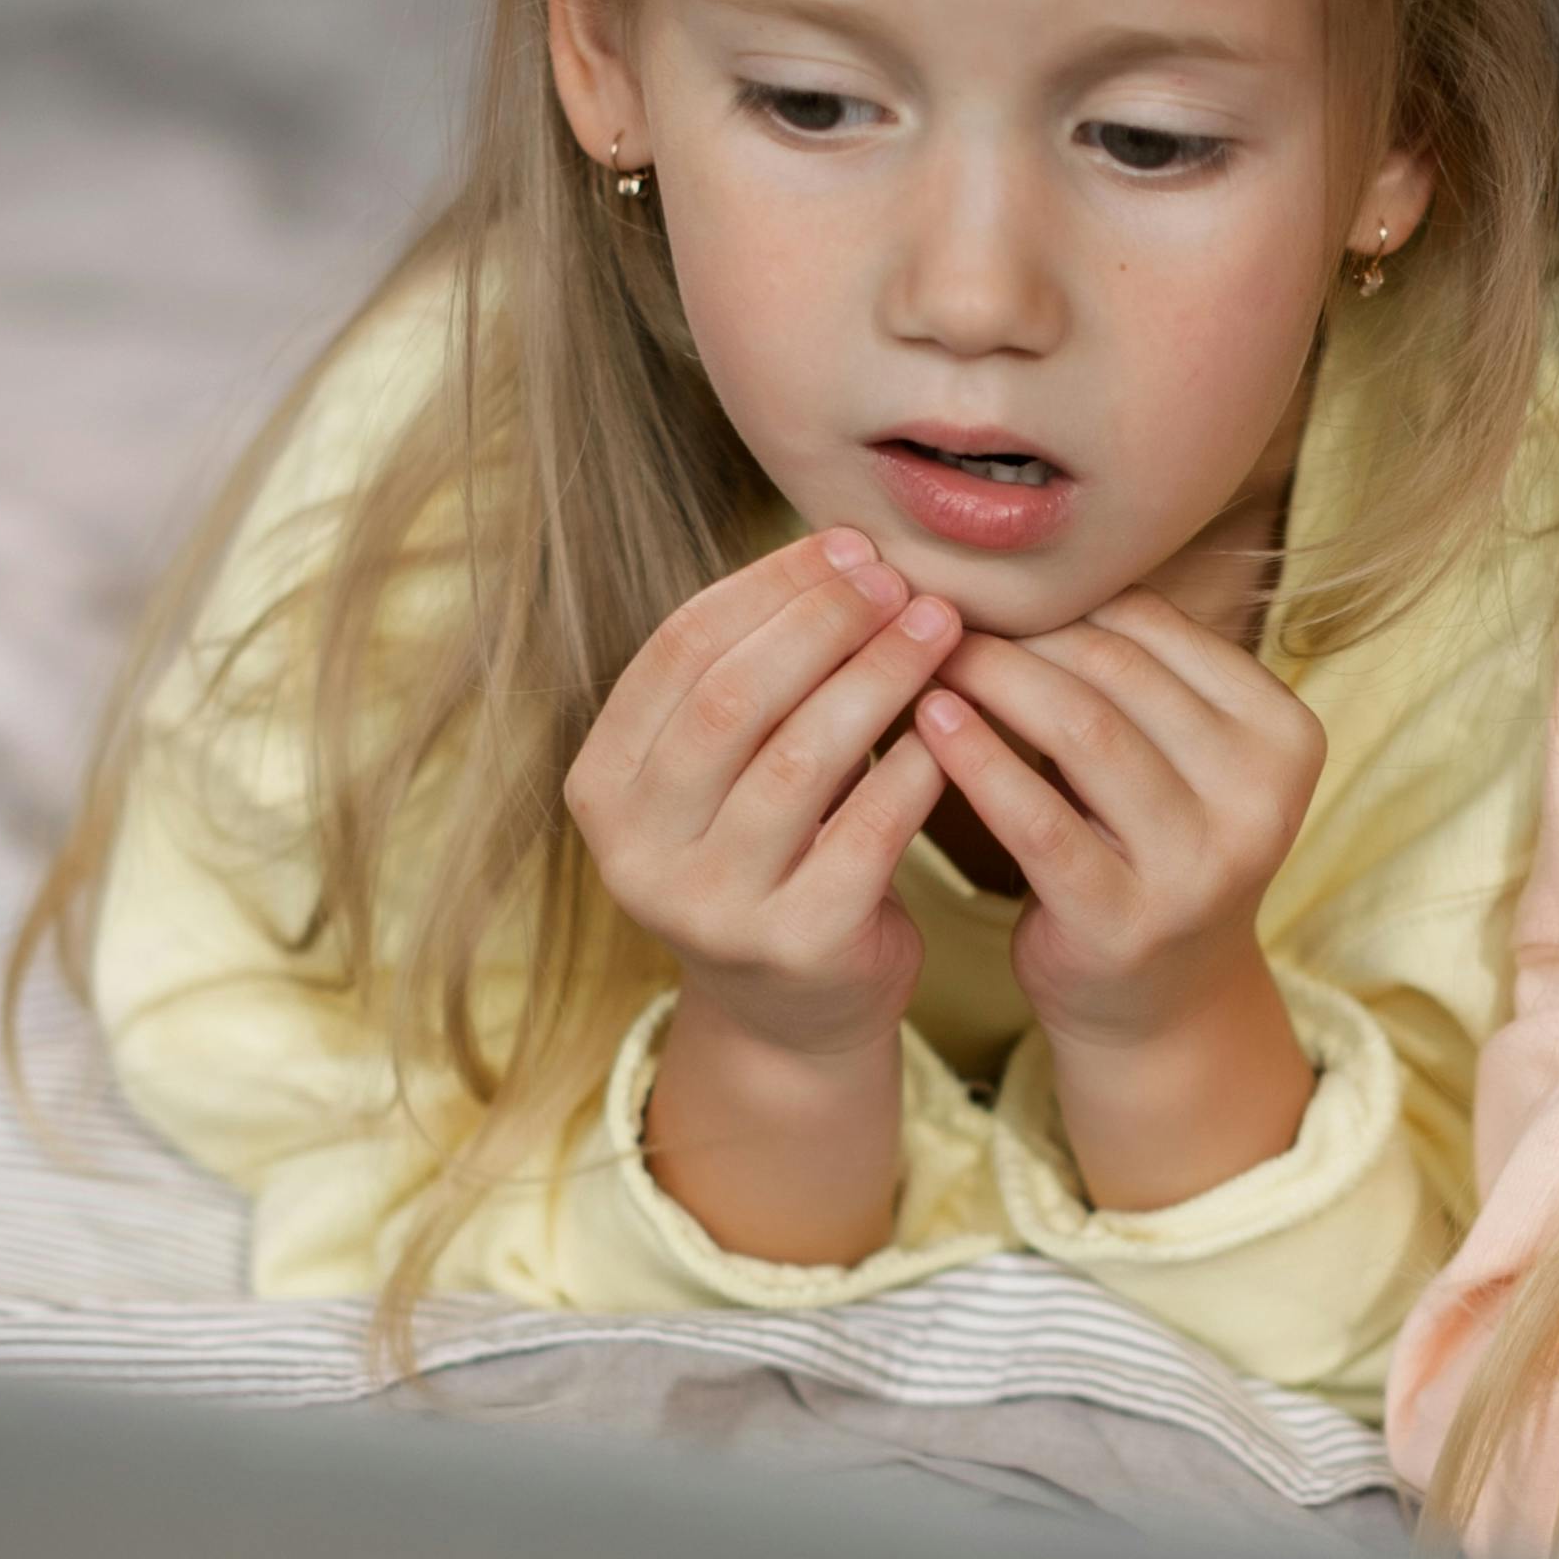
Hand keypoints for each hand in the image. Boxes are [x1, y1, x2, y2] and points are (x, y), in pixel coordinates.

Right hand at [564, 532, 958, 1061]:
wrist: (798, 1012)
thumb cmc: (775, 853)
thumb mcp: (732, 768)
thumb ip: (756, 676)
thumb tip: (845, 551)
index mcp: (605, 785)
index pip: (678, 650)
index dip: (767, 587)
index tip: (848, 547)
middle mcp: (638, 850)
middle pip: (732, 698)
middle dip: (825, 623)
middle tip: (900, 581)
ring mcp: (711, 906)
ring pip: (801, 760)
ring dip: (879, 678)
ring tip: (941, 629)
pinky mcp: (796, 946)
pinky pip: (866, 832)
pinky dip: (914, 766)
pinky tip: (954, 720)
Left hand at [920, 595, 1327, 1204]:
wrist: (1156, 1000)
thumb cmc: (1147, 846)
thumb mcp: (1174, 755)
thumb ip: (1130, 672)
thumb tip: (1014, 563)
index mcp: (1285, 734)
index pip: (1155, 628)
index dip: (1059, 598)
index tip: (983, 583)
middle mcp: (1261, 796)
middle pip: (1116, 672)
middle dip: (1016, 632)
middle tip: (929, 606)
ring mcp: (1201, 863)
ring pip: (1081, 729)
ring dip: (990, 679)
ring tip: (921, 653)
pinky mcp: (1127, 918)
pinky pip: (1038, 820)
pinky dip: (977, 760)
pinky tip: (927, 722)